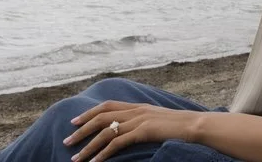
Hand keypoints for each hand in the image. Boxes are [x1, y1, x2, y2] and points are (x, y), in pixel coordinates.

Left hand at [64, 100, 194, 161]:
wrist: (195, 125)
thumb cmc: (179, 126)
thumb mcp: (158, 119)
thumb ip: (143, 120)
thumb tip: (130, 129)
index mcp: (138, 105)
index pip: (107, 106)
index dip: (89, 113)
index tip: (74, 122)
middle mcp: (136, 110)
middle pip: (101, 117)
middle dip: (81, 130)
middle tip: (67, 141)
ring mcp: (139, 120)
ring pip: (106, 132)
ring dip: (88, 146)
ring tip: (76, 158)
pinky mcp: (144, 131)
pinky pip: (118, 143)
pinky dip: (104, 153)